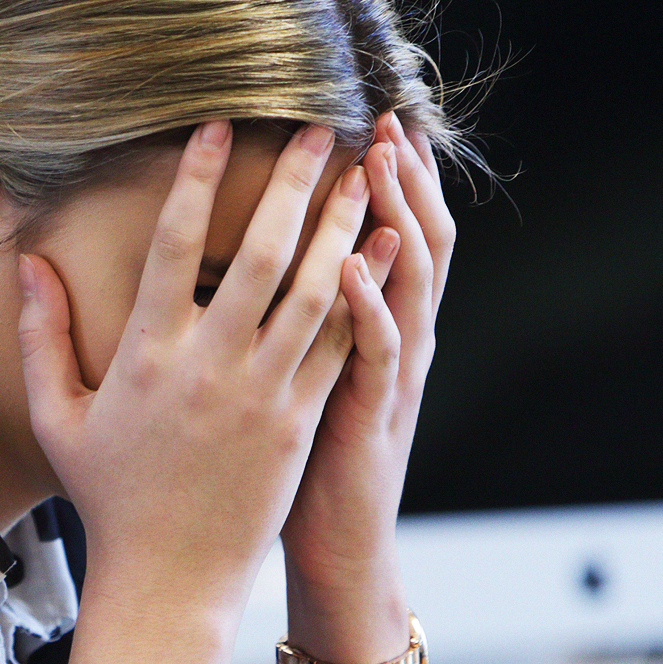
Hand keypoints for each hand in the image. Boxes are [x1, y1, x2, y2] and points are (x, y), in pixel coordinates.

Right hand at [15, 120, 373, 611]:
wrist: (168, 578)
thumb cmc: (109, 496)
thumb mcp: (58, 417)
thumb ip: (42, 336)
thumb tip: (31, 264)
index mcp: (146, 355)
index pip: (175, 247)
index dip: (197, 181)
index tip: (218, 126)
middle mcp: (208, 367)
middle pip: (261, 254)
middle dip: (293, 183)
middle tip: (320, 127)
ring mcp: (261, 396)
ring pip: (314, 292)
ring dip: (342, 225)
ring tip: (364, 172)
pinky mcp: (299, 424)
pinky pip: (340, 344)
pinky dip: (367, 291)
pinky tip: (385, 247)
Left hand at [278, 111, 456, 605]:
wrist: (335, 549)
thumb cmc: (301, 460)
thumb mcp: (302, 372)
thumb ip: (293, 312)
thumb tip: (248, 253)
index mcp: (373, 324)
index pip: (391, 231)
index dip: (389, 176)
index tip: (368, 114)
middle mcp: (395, 338)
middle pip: (415, 238)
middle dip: (404, 176)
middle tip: (387, 114)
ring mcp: (389, 375)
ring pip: (409, 281)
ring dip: (396, 218)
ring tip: (379, 161)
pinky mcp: (370, 413)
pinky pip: (379, 352)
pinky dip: (370, 304)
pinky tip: (352, 264)